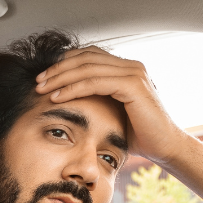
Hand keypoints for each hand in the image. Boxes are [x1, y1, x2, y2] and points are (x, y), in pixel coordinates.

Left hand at [35, 47, 190, 164]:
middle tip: (38, 81)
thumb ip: (98, 99)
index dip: (64, 63)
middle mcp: (131, 66)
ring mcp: (133, 73)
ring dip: (60, 77)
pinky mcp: (132, 85)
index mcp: (126, 68)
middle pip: (85, 57)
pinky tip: (57, 97)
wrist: (164, 147)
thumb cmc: (140, 134)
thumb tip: (72, 98)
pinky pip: (95, 82)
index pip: (89, 56)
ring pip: (87, 67)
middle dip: (58, 68)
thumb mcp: (114, 112)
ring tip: (42, 89)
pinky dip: (73, 88)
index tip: (45, 77)